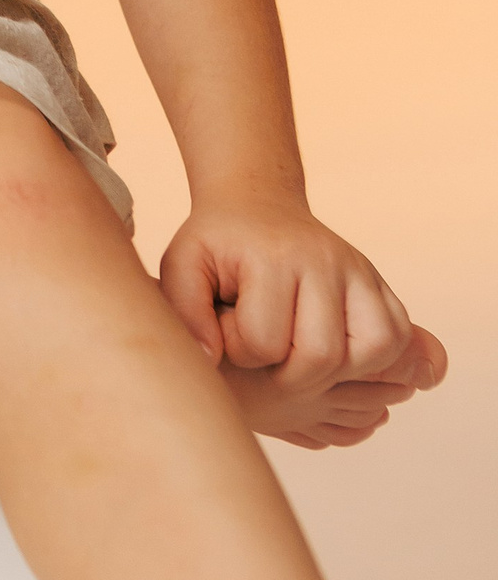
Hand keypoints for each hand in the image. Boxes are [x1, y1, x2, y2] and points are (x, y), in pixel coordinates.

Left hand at [161, 197, 447, 448]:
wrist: (257, 206)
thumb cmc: (218, 245)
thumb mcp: (183, 267)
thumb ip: (185, 314)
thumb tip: (209, 360)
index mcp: (272, 256)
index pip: (265, 343)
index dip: (241, 351)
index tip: (230, 328)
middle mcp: (324, 260)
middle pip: (323, 356)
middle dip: (289, 373)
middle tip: (267, 353)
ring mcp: (359, 271)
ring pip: (373, 351)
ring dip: (339, 371)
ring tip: (304, 357)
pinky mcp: (380, 285)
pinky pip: (397, 338)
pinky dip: (377, 360)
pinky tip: (341, 356)